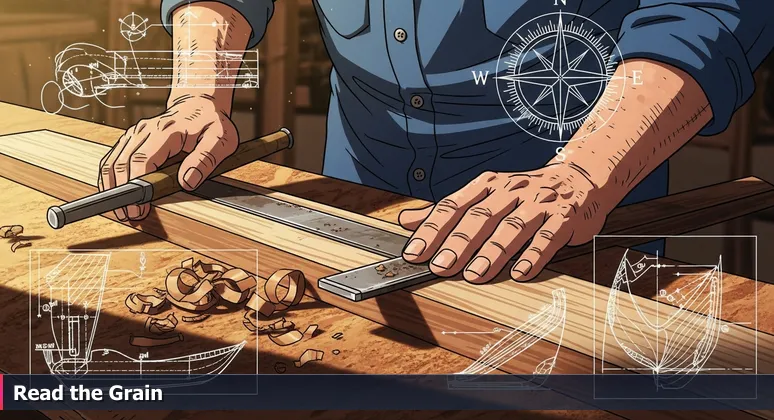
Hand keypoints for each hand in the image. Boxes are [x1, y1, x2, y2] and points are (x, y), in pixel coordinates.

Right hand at [98, 95, 238, 220]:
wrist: (200, 104)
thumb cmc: (211, 123)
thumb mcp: (221, 139)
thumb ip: (206, 160)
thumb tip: (187, 182)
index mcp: (166, 131)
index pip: (142, 159)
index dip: (137, 185)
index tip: (138, 206)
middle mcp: (145, 130)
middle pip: (122, 162)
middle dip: (121, 192)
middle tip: (130, 216)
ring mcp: (135, 133)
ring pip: (112, 161)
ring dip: (111, 188)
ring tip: (121, 211)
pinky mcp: (131, 139)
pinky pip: (112, 158)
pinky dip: (109, 178)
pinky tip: (114, 194)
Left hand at [398, 164, 614, 282]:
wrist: (579, 178)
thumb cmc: (524, 193)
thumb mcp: (483, 194)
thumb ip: (446, 210)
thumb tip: (405, 220)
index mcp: (487, 185)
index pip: (454, 206)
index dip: (433, 229)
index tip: (415, 252)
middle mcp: (511, 191)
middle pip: (481, 217)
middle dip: (458, 243)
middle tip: (440, 266)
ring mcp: (539, 204)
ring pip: (512, 227)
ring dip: (492, 253)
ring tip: (474, 275)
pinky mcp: (565, 218)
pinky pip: (548, 237)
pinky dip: (533, 255)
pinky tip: (519, 274)